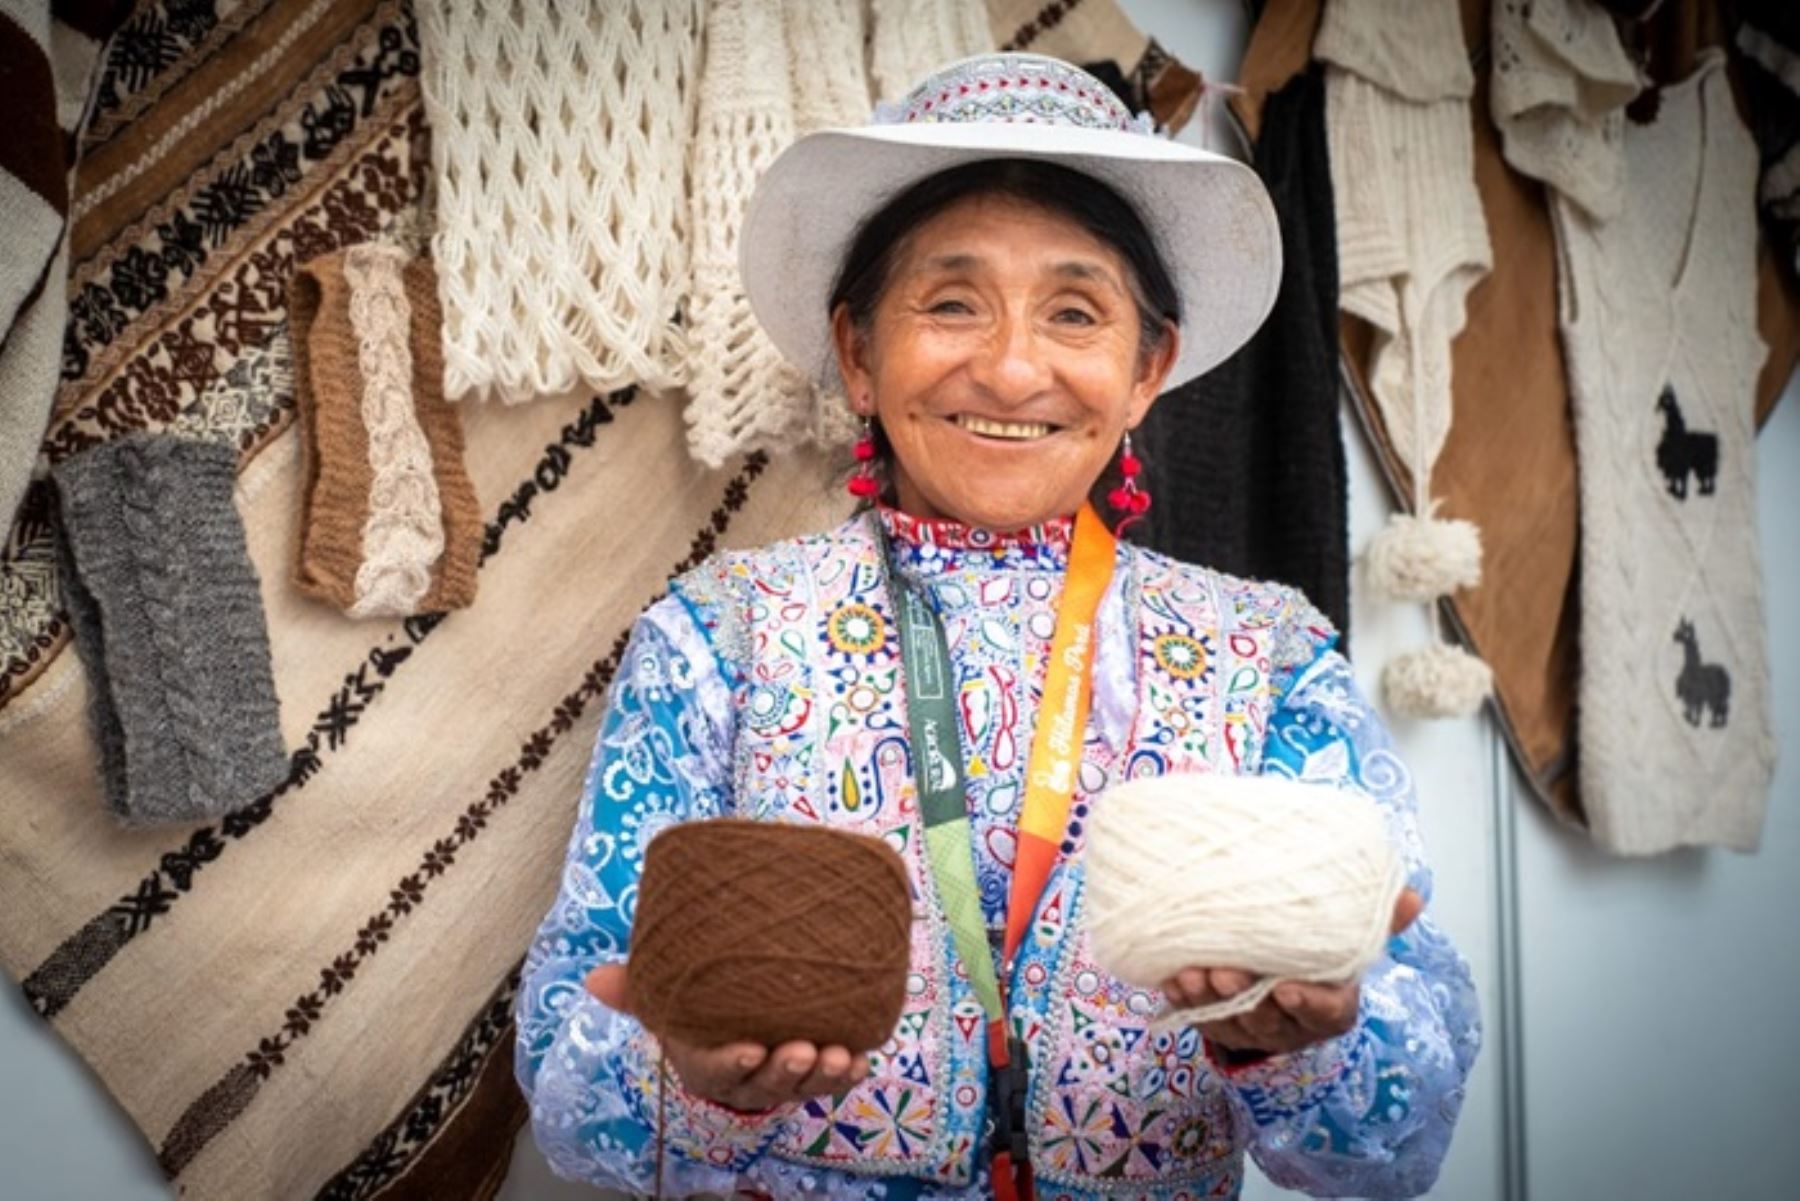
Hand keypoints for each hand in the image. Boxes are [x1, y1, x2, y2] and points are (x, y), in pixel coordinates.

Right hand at [584, 963, 870, 1110]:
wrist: (732, 1021)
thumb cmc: (697, 1012)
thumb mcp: (666, 1002)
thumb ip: (634, 991)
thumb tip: (593, 977)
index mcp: (705, 1065)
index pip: (716, 1071)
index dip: (731, 1064)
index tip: (747, 1049)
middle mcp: (745, 1081)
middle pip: (765, 1084)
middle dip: (785, 1070)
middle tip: (801, 1049)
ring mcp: (782, 1079)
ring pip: (802, 1086)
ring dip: (821, 1074)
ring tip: (837, 1053)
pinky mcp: (814, 1071)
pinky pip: (833, 1080)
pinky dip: (848, 1073)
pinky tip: (860, 1057)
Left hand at [1159, 887, 1424, 1057]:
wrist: (1278, 980)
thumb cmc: (1315, 957)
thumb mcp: (1347, 941)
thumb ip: (1377, 920)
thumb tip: (1412, 896)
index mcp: (1330, 1005)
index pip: (1326, 1013)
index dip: (1306, 1003)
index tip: (1285, 987)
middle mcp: (1290, 1023)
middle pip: (1268, 1020)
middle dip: (1244, 998)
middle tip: (1224, 971)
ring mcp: (1251, 1028)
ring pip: (1230, 1022)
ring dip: (1209, 999)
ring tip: (1194, 973)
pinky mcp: (1216, 1023)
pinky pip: (1196, 1018)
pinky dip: (1183, 1001)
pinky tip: (1172, 979)